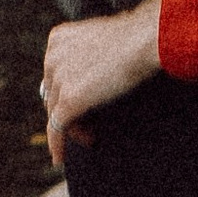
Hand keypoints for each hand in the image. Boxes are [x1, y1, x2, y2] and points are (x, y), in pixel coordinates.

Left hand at [42, 3, 162, 166]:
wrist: (145, 41)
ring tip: (91, 136)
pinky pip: (57, 128)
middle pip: (53, 94)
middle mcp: (52, 56)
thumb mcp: (104, 41)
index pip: (54, 74)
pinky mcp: (69, 99)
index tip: (83, 104)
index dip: (67, 92)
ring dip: (72, 128)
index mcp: (58, 39)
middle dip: (68, 112)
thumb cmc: (137, 39)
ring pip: (56, 113)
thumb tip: (95, 76)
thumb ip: (90, 55)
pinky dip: (57, 144)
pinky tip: (60, 157)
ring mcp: (59, 78)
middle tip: (88, 125)